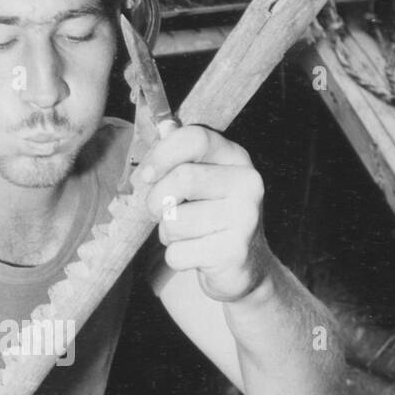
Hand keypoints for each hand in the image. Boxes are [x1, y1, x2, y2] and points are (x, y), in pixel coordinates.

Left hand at [140, 124, 272, 301]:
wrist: (245, 266)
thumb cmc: (212, 218)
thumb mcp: (203, 181)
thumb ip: (182, 156)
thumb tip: (164, 127)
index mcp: (236, 159)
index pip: (196, 138)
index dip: (162, 153)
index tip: (146, 174)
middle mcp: (247, 184)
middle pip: (182, 178)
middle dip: (157, 200)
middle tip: (159, 212)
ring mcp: (244, 219)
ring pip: (174, 221)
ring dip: (167, 233)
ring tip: (188, 235)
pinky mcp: (233, 253)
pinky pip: (178, 253)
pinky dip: (176, 257)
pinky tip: (196, 254)